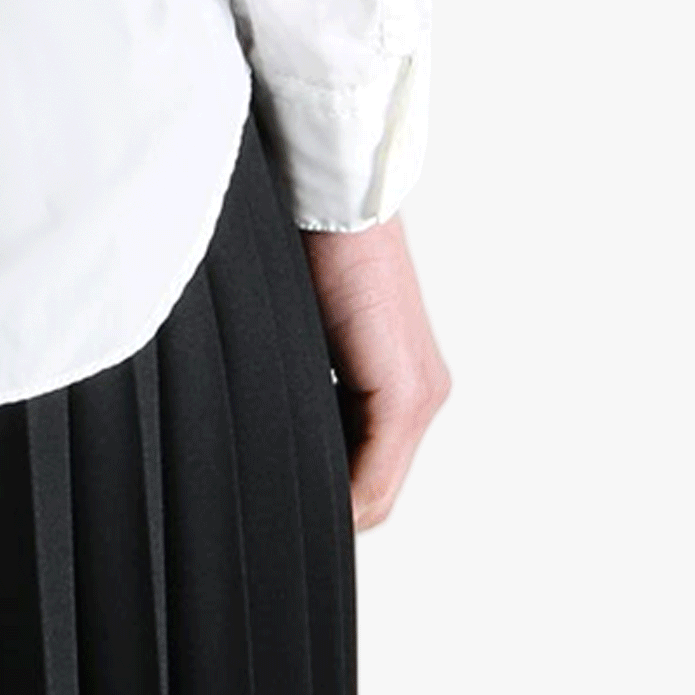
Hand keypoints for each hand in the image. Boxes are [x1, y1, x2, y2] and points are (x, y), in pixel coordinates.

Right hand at [300, 214, 452, 529]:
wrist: (328, 192)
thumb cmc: (305, 241)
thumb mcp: (302, 328)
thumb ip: (304, 379)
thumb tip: (272, 425)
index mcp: (398, 375)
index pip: (366, 469)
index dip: (324, 491)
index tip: (281, 490)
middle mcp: (422, 391)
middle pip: (373, 488)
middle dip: (327, 498)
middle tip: (276, 502)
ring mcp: (420, 394)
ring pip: (374, 488)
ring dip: (330, 495)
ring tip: (280, 495)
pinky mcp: (405, 392)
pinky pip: (374, 477)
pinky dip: (339, 493)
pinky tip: (298, 486)